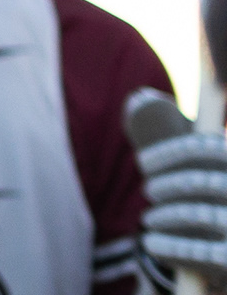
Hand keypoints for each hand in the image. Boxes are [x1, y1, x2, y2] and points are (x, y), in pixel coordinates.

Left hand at [141, 124, 226, 274]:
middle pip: (198, 182)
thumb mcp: (201, 164)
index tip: (143, 161)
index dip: (168, 152)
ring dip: (163, 215)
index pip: (203, 147)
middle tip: (148, 190)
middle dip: (164, 184)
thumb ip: (172, 129)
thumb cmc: (212, 195)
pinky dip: (169, 247)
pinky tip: (151, 244)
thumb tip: (139, 98)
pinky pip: (200, 252)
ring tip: (150, 219)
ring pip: (197, 214)